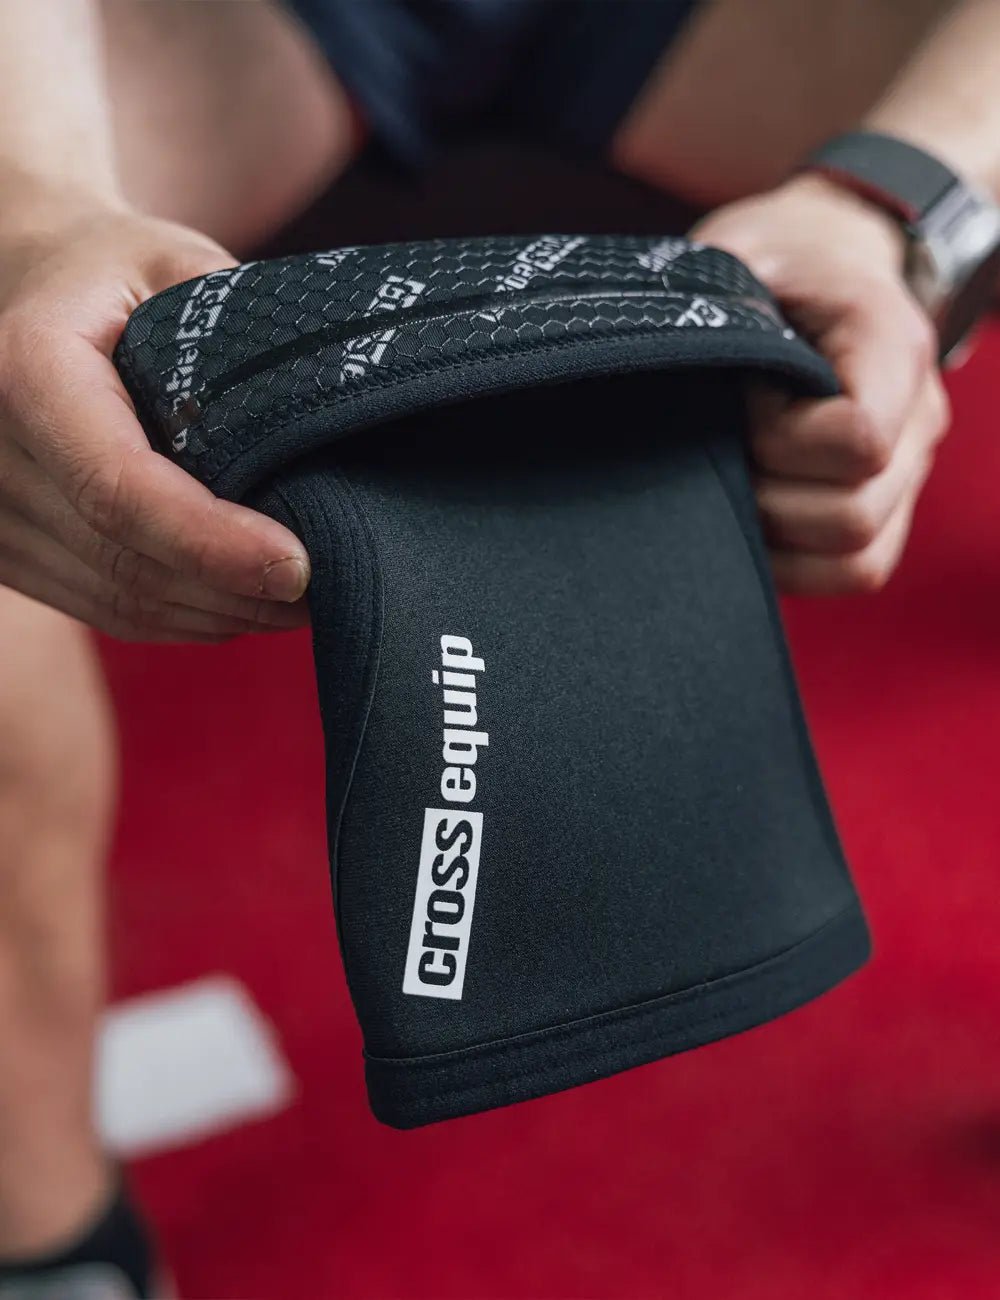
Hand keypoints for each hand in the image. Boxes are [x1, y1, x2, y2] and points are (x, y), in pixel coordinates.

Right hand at [0, 181, 309, 640]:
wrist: (23, 284)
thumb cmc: (112, 271)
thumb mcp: (174, 264)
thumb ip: (236, 327)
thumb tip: (329, 406)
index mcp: (26, 370)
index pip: (118, 488)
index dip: (211, 542)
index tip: (297, 566)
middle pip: (127, 560)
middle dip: (234, 589)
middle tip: (326, 589)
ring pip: (121, 599)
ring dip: (218, 611)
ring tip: (298, 599)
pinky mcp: (10, 551)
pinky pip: (106, 609)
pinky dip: (185, 616)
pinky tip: (241, 599)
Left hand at [691, 172, 950, 594]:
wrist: (822, 260)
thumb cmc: (772, 262)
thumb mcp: (739, 254)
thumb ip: (713, 310)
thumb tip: (660, 377)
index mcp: (891, 345)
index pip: (859, 439)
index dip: (780, 436)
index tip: (740, 399)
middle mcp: (919, 417)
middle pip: (855, 516)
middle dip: (767, 499)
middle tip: (722, 453)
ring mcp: (909, 472)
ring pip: (858, 559)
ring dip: (776, 539)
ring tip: (730, 487)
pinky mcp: (886, 512)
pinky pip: (852, 571)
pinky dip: (791, 566)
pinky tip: (744, 523)